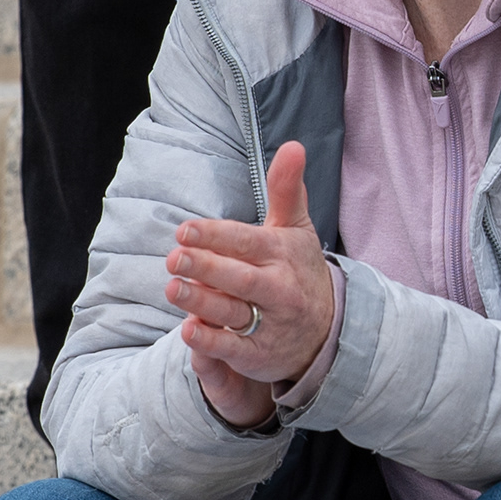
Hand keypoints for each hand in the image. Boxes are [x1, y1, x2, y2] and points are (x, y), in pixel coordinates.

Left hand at [166, 142, 337, 429]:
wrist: (328, 329)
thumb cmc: (299, 270)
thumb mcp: (295, 229)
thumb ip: (287, 189)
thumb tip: (293, 145)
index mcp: (282, 254)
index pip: (247, 242)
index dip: (216, 236)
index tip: (184, 231)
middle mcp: (279, 288)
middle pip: (242, 278)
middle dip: (208, 267)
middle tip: (174, 257)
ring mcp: (272, 323)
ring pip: (235, 312)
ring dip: (203, 302)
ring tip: (173, 288)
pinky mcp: (262, 354)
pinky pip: (236, 348)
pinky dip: (212, 342)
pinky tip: (187, 331)